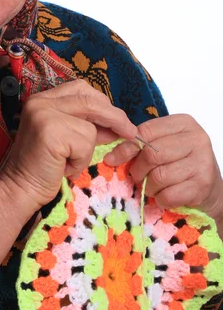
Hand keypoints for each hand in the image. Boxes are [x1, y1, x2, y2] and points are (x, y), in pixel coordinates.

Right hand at [0, 80, 137, 212]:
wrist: (21, 189)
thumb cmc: (45, 167)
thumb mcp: (69, 140)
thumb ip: (89, 127)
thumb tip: (119, 125)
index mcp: (43, 99)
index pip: (81, 89)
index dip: (104, 103)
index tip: (120, 120)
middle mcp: (41, 101)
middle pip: (90, 100)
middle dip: (114, 117)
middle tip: (130, 133)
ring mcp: (43, 114)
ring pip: (90, 126)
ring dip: (87, 149)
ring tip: (67, 161)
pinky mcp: (50, 131)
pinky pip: (85, 144)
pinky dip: (80, 161)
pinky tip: (63, 167)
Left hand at [104, 114, 222, 223]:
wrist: (211, 189)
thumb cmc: (181, 163)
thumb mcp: (164, 146)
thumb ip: (141, 144)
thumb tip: (111, 157)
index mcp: (184, 123)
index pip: (146, 131)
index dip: (126, 147)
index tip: (114, 158)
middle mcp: (196, 139)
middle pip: (151, 154)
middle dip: (138, 169)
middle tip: (137, 176)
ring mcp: (202, 162)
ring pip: (159, 176)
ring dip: (149, 187)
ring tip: (152, 187)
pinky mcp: (203, 185)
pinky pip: (169, 195)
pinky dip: (160, 200)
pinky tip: (164, 197)